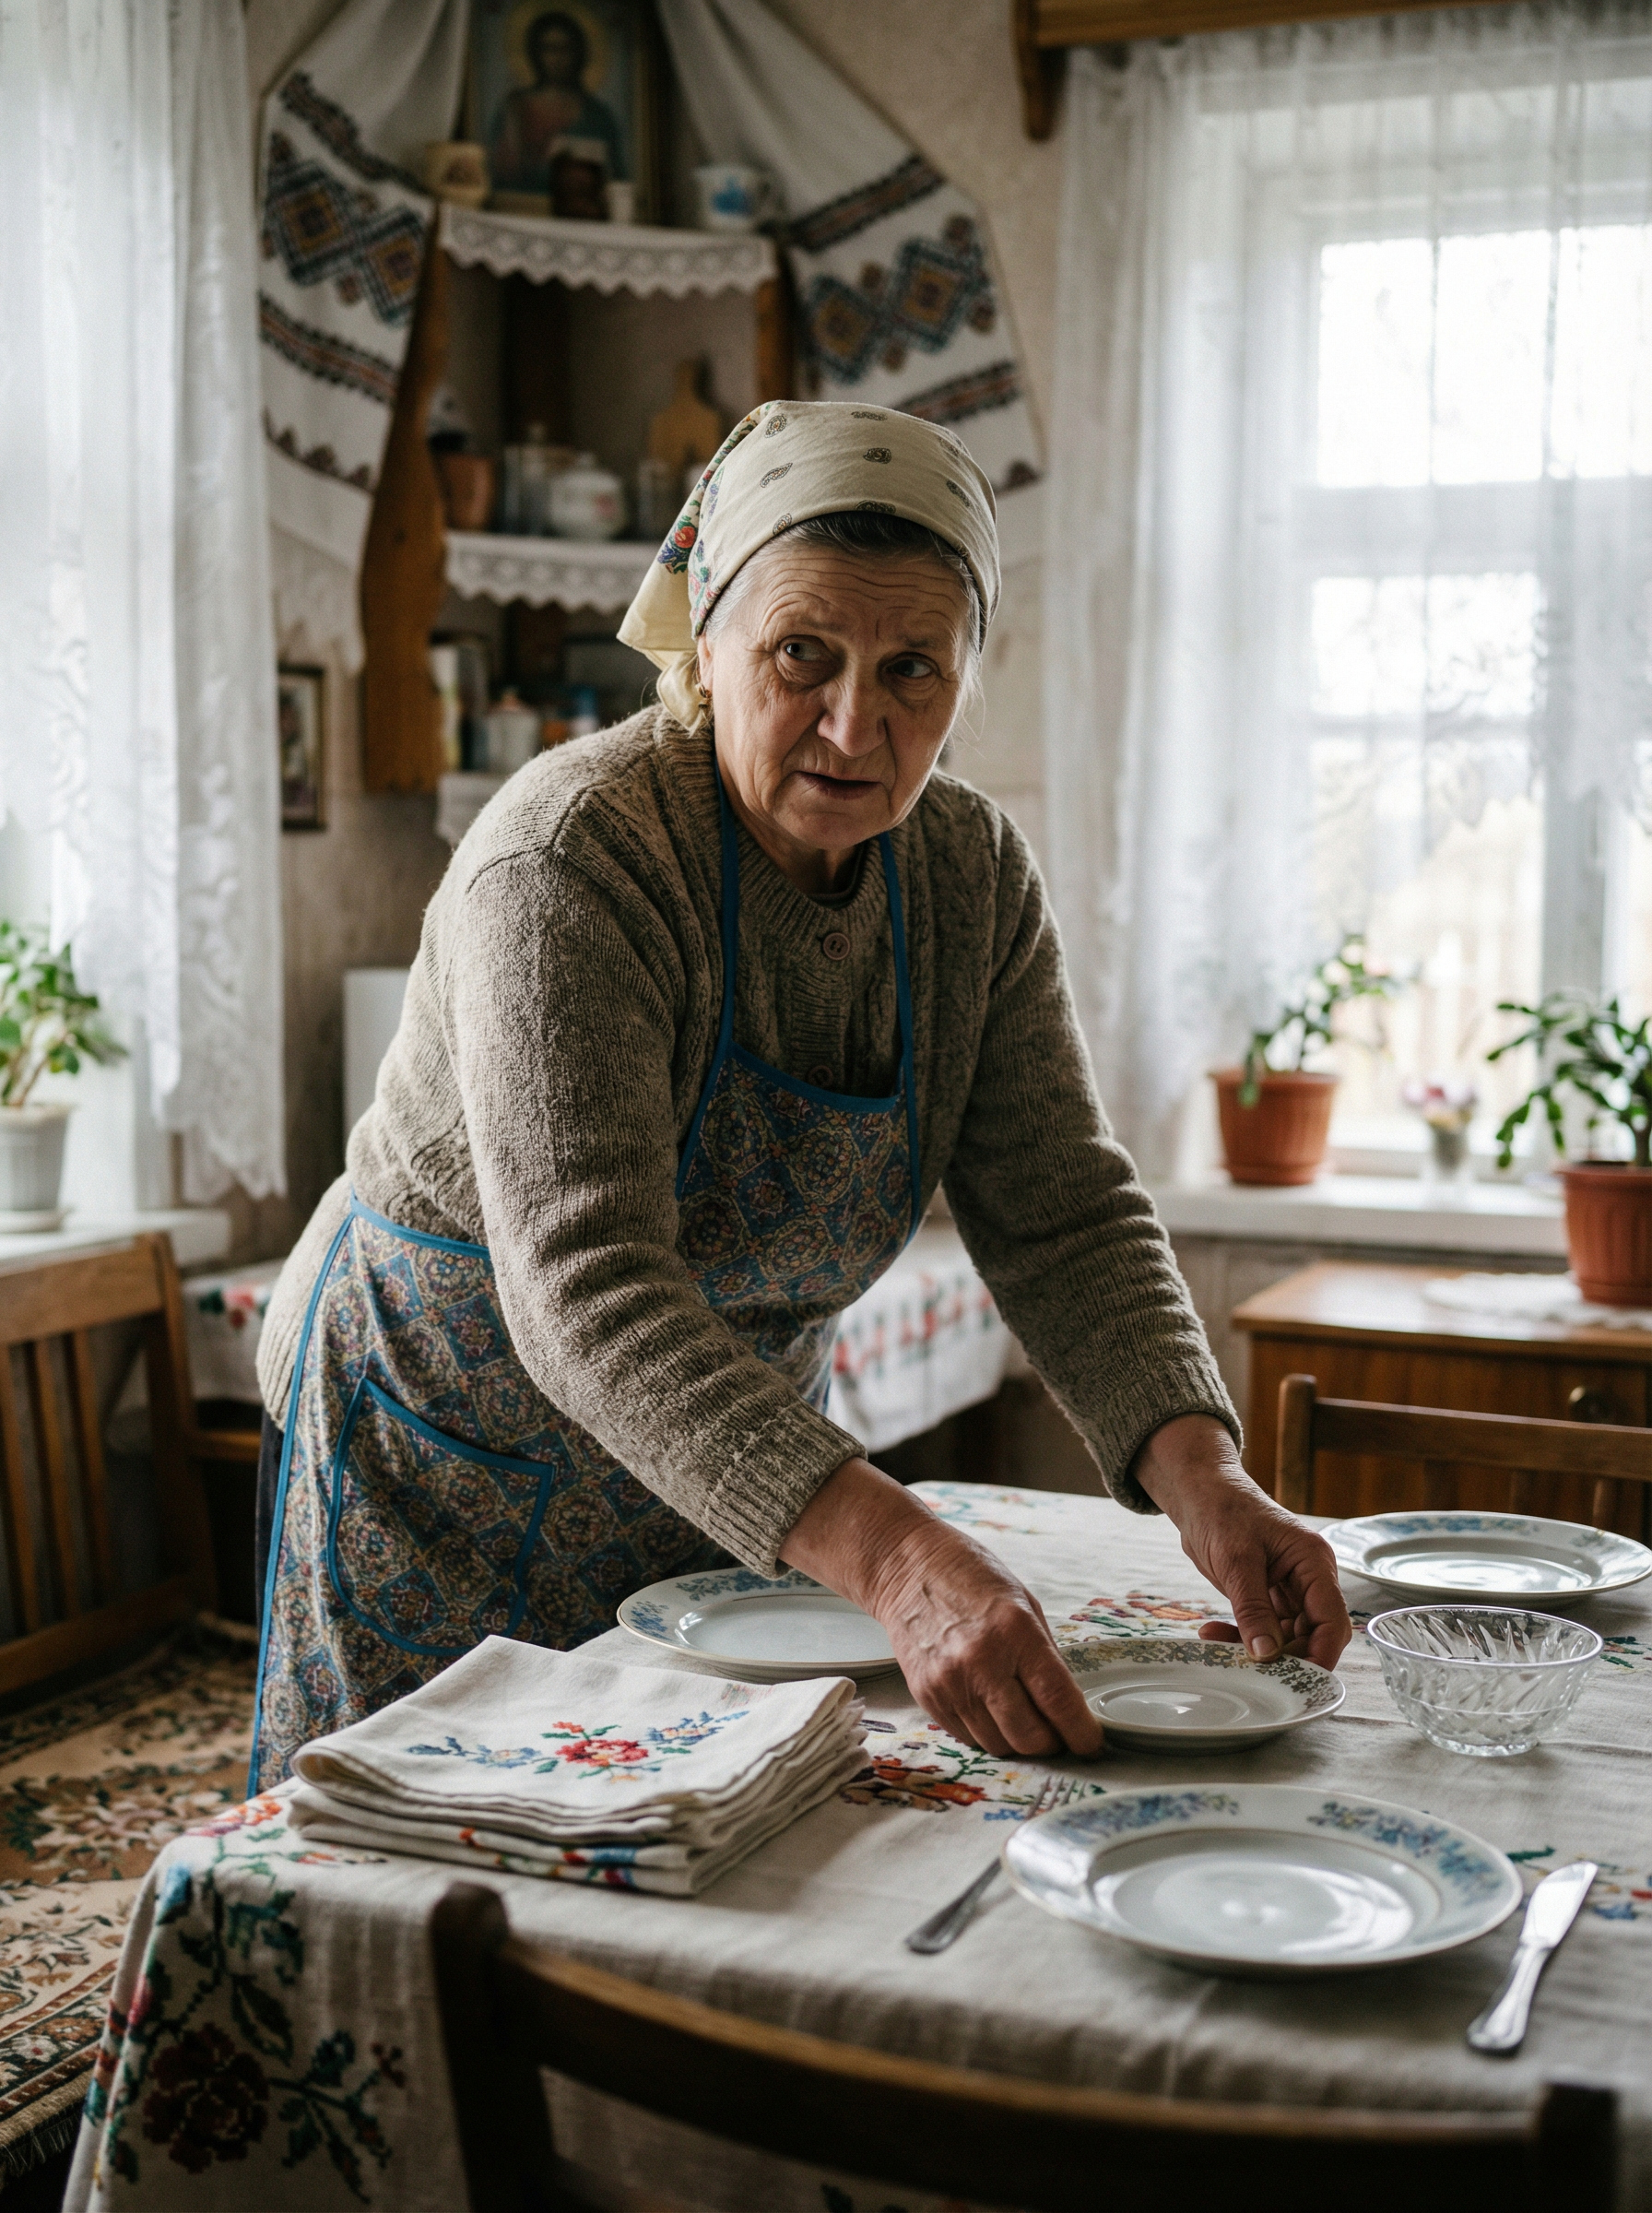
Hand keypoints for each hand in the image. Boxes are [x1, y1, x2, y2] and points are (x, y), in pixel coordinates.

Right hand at [780, 1458, 1102, 1757]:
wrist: (906, 1568)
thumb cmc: (969, 1576)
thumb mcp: (1023, 1602)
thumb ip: (1045, 1654)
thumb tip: (1065, 1705)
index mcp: (1014, 1631)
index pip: (1057, 1700)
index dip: (1081, 1732)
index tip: (1090, 1743)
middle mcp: (980, 1661)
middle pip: (1029, 1736)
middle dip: (1051, 1742)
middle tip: (1057, 1732)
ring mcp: (949, 1682)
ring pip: (999, 1744)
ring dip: (1017, 1740)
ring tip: (1021, 1716)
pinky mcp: (927, 1695)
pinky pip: (968, 1736)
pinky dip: (986, 1732)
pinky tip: (989, 1707)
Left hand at [1131, 1416, 1351, 1669]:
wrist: (1198, 1492)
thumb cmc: (1222, 1511)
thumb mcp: (1236, 1561)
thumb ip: (1253, 1608)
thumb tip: (1267, 1655)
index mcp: (1314, 1562)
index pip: (1332, 1620)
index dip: (1321, 1655)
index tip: (1300, 1684)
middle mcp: (1310, 1577)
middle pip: (1314, 1634)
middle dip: (1285, 1656)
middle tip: (1250, 1669)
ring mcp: (1291, 1587)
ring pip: (1288, 1635)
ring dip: (1259, 1647)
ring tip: (1217, 1644)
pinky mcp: (1270, 1594)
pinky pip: (1266, 1627)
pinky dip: (1244, 1635)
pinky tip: (1213, 1633)